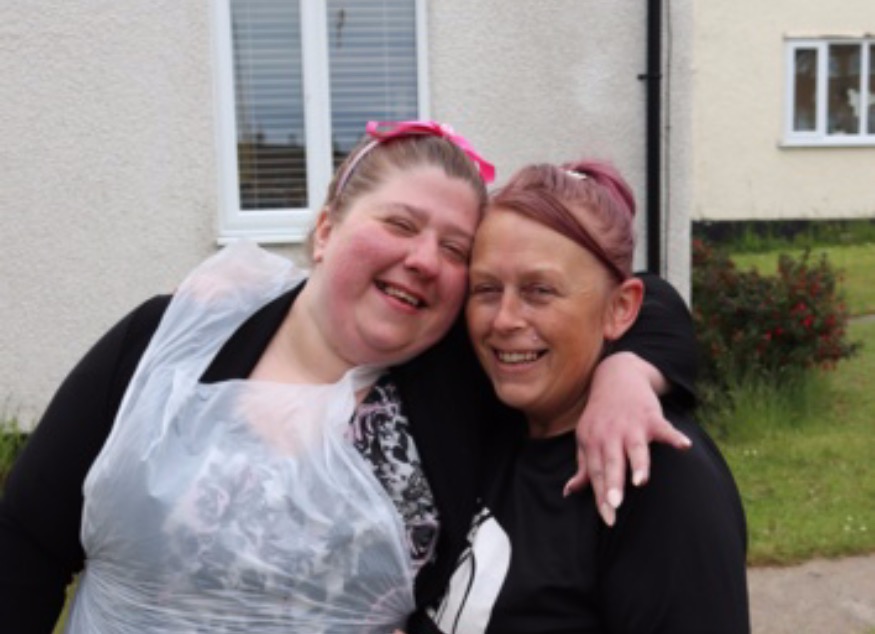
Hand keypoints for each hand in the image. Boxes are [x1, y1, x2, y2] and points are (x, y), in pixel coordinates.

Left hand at [563, 352, 691, 525]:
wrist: (616, 375)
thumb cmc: (601, 415)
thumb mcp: (587, 438)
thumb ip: (583, 466)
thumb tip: (569, 492)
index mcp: (592, 442)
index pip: (595, 473)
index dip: (601, 496)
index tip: (608, 518)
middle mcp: (610, 435)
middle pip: (611, 463)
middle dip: (613, 484)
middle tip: (614, 506)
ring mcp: (631, 425)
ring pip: (635, 448)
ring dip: (638, 464)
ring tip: (640, 481)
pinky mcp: (651, 417)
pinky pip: (664, 428)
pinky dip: (675, 436)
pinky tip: (685, 446)